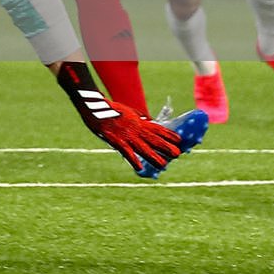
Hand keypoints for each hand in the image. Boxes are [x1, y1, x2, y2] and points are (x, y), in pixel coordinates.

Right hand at [56, 61, 183, 174]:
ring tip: (163, 165)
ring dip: (154, 156)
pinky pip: (126, 151)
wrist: (93, 106)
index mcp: (138, 121)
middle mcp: (135, 128)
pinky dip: (133, 159)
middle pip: (153, 139)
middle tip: (177, 155)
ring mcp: (126, 134)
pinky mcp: (115, 140)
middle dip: (165, 147)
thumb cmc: (107, 108)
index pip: (157, 128)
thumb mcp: (126, 110)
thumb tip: (146, 119)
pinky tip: (140, 167)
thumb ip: (137, 117)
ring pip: (143, 147)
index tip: (180, 139)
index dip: (169, 134)